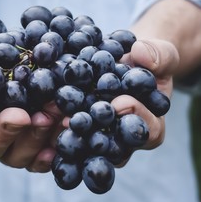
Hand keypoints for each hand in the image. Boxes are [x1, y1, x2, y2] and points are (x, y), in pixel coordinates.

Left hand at [62, 38, 179, 166]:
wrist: (126, 62)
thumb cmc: (147, 62)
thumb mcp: (161, 54)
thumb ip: (159, 56)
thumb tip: (141, 54)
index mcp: (150, 126)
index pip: (148, 131)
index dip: (136, 118)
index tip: (120, 102)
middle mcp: (124, 140)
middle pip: (113, 147)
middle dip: (95, 134)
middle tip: (77, 120)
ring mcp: (100, 137)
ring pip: (87, 146)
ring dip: (70, 134)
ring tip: (54, 119)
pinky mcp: (79, 130)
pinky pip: (68, 133)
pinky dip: (53, 125)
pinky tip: (39, 115)